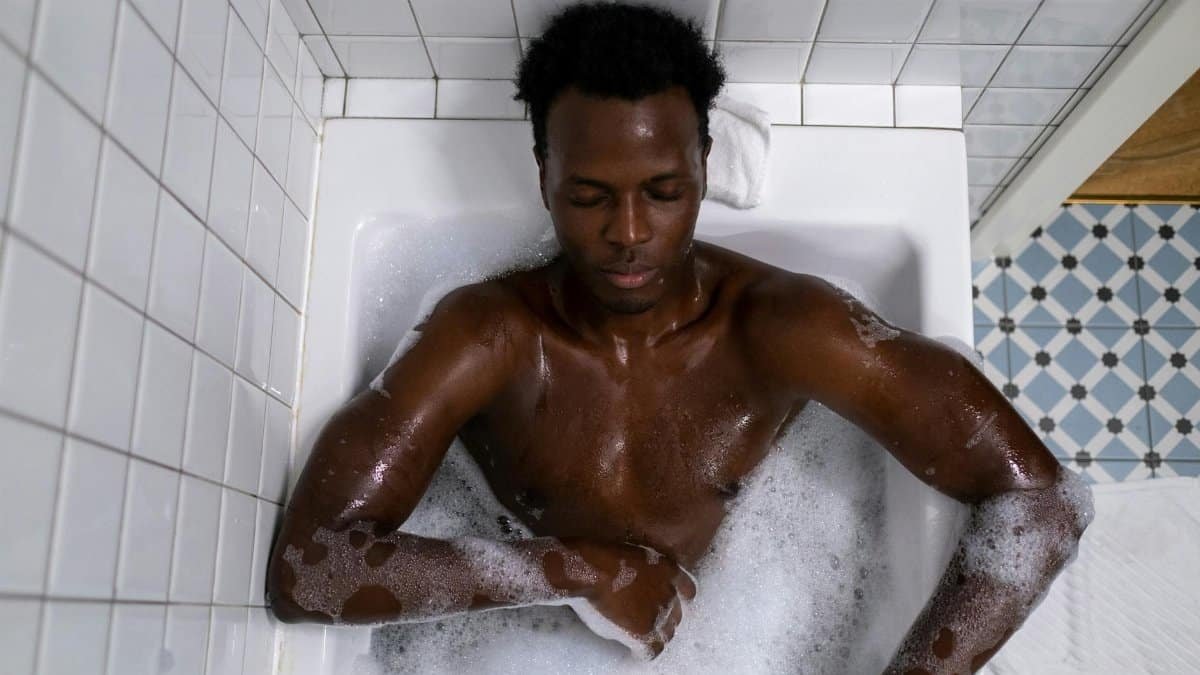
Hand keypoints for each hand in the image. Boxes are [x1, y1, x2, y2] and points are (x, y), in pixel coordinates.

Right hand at [562, 539, 696, 657]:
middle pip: (677, 615)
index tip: (668, 603)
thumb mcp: (634, 555)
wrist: (593, 571)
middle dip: (665, 619)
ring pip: (667, 635)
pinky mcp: (644, 633)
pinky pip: (651, 651)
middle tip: (647, 621)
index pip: (688, 590)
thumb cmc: (604, 557)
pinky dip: (644, 653)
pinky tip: (635, 653)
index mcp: (668, 571)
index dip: (678, 599)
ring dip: (656, 637)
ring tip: (641, 639)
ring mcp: (659, 614)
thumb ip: (646, 574)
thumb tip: (640, 589)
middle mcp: (670, 593)